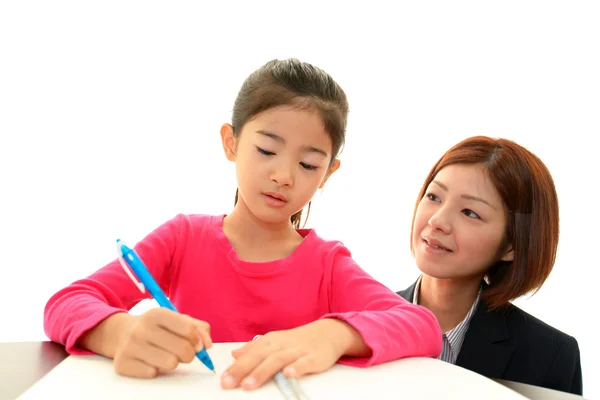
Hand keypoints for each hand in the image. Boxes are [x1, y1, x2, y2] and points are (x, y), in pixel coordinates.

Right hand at [110, 308, 211, 377]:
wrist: (121, 333)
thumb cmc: (157, 327)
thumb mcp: (176, 320)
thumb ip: (198, 328)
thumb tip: (207, 345)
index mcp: (157, 313)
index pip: (188, 330)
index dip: (198, 341)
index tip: (197, 345)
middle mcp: (142, 328)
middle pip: (182, 349)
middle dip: (189, 355)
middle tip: (184, 353)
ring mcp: (130, 345)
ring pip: (170, 363)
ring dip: (174, 362)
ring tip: (167, 356)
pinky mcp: (122, 363)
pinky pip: (152, 373)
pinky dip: (156, 370)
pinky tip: (150, 361)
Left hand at [221, 318, 360, 390]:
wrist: (327, 333)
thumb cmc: (297, 340)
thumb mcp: (274, 341)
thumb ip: (254, 348)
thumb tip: (234, 354)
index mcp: (270, 341)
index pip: (249, 354)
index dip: (235, 367)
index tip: (223, 379)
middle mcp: (281, 344)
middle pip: (259, 357)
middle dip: (242, 370)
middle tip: (229, 383)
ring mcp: (297, 351)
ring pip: (277, 360)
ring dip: (262, 372)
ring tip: (249, 385)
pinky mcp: (313, 358)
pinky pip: (304, 363)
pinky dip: (296, 368)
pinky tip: (288, 374)